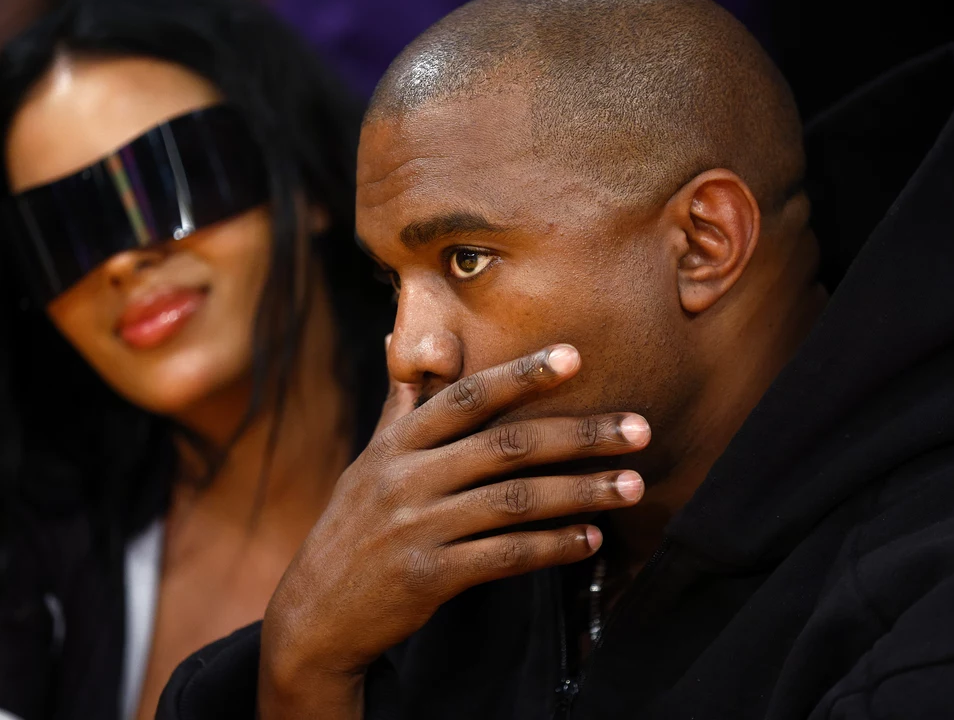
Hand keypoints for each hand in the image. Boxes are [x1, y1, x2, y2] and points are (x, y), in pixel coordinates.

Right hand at [259, 344, 649, 717]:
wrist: (314, 612)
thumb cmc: (353, 526)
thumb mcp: (369, 460)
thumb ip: (401, 406)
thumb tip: (401, 341)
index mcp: (398, 443)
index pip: (466, 397)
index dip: (521, 375)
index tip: (574, 356)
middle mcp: (407, 478)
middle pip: (507, 446)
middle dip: (579, 435)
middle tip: (639, 429)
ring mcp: (416, 528)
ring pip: (514, 502)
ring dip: (580, 492)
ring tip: (632, 486)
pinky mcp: (428, 577)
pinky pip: (503, 557)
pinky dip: (552, 547)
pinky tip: (591, 540)